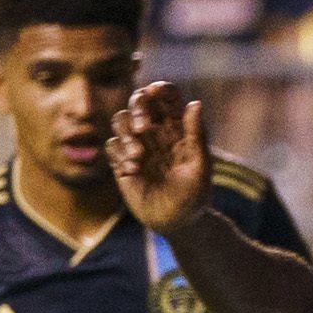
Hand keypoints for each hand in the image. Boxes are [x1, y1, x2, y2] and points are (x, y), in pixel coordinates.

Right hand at [107, 84, 210, 233]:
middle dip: (137, 107)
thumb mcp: (200, 166)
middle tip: (142, 127)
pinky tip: (133, 169)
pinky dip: (119, 152)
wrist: (177, 222)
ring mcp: (138, 145)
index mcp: (178, 128)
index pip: (167, 97)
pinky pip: (112, 144)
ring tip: (139, 157)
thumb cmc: (194, 195)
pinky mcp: (122, 161)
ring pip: (121, 120)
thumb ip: (196, 135)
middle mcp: (156, 132)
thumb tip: (194, 103)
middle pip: (139, 101)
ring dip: (126, 134)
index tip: (154, 91)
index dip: (160, 89)